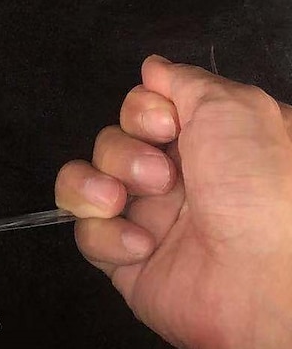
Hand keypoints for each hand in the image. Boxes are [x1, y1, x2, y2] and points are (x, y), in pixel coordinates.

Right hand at [55, 55, 291, 348]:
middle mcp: (174, 177)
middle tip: (160, 176)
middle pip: (110, 142)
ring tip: (122, 202)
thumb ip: (184, 81)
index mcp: (203, 141)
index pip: (141, 109)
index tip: (167, 127)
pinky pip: (85, 232)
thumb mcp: (234, 107)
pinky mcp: (123, 259)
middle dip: (123, 152)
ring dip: (96, 185)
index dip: (142, 112)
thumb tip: (152, 68)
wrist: (263, 281)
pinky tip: (140, 247)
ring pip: (87, 181)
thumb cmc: (258, 185)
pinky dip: (106, 234)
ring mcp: (145, 218)